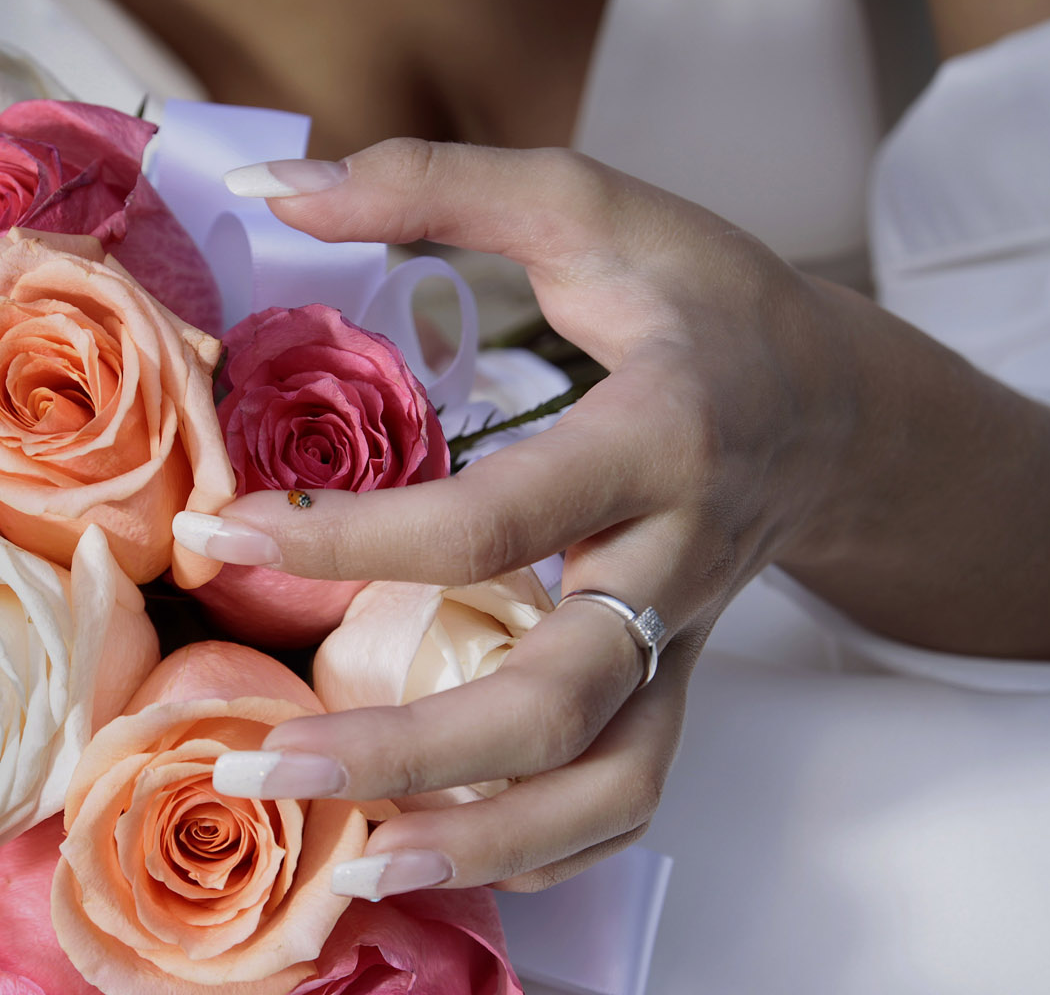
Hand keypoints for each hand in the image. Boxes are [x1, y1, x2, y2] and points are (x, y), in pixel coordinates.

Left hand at [175, 139, 1049, 894]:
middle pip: (555, 699)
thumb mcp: (590, 207)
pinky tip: (442, 850)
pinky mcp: (676, 682)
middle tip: (261, 763)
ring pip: (607, 782)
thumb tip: (280, 189)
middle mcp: (676, 562)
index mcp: (657, 439)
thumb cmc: (700, 302)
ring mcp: (683, 641)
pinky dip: (542, 848)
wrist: (829, 400)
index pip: (495, 518)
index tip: (220, 536)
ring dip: (479, 841)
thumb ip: (440, 185)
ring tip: (350, 863)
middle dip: (405, 750)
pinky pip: (628, 796)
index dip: (352, 539)